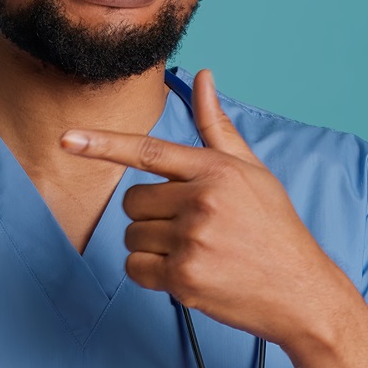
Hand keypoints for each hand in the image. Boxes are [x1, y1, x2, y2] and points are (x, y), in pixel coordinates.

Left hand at [58, 68, 361, 346]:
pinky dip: (151, 274)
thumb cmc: (274, 228)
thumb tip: (203, 75)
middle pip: (133, 202)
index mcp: (216, 170)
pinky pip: (135, 269)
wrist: (301, 292)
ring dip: (151, 247)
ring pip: (132, 236)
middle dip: (151, 215)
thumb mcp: (251, 172)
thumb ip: (216, 127)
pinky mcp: (184, 279)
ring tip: (195, 252)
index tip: (66, 139)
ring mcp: (192, 242)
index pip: (148, 151)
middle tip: (190, 229)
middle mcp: (202, 202)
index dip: (102, 144)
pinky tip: (187, 274)